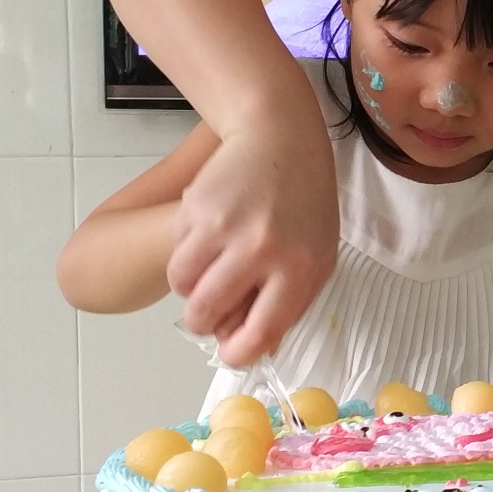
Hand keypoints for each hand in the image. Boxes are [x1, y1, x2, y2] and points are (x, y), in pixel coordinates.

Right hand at [168, 117, 337, 365]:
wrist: (280, 138)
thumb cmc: (304, 202)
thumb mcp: (317, 255)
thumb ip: (290, 303)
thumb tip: (253, 350)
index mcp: (300, 268)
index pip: (261, 332)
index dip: (239, 353)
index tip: (230, 352)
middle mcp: (262, 250)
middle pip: (208, 314)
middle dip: (203, 321)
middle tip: (210, 309)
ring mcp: (226, 227)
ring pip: (183, 286)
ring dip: (190, 288)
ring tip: (209, 269)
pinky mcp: (196, 207)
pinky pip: (175, 254)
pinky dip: (185, 255)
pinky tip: (208, 236)